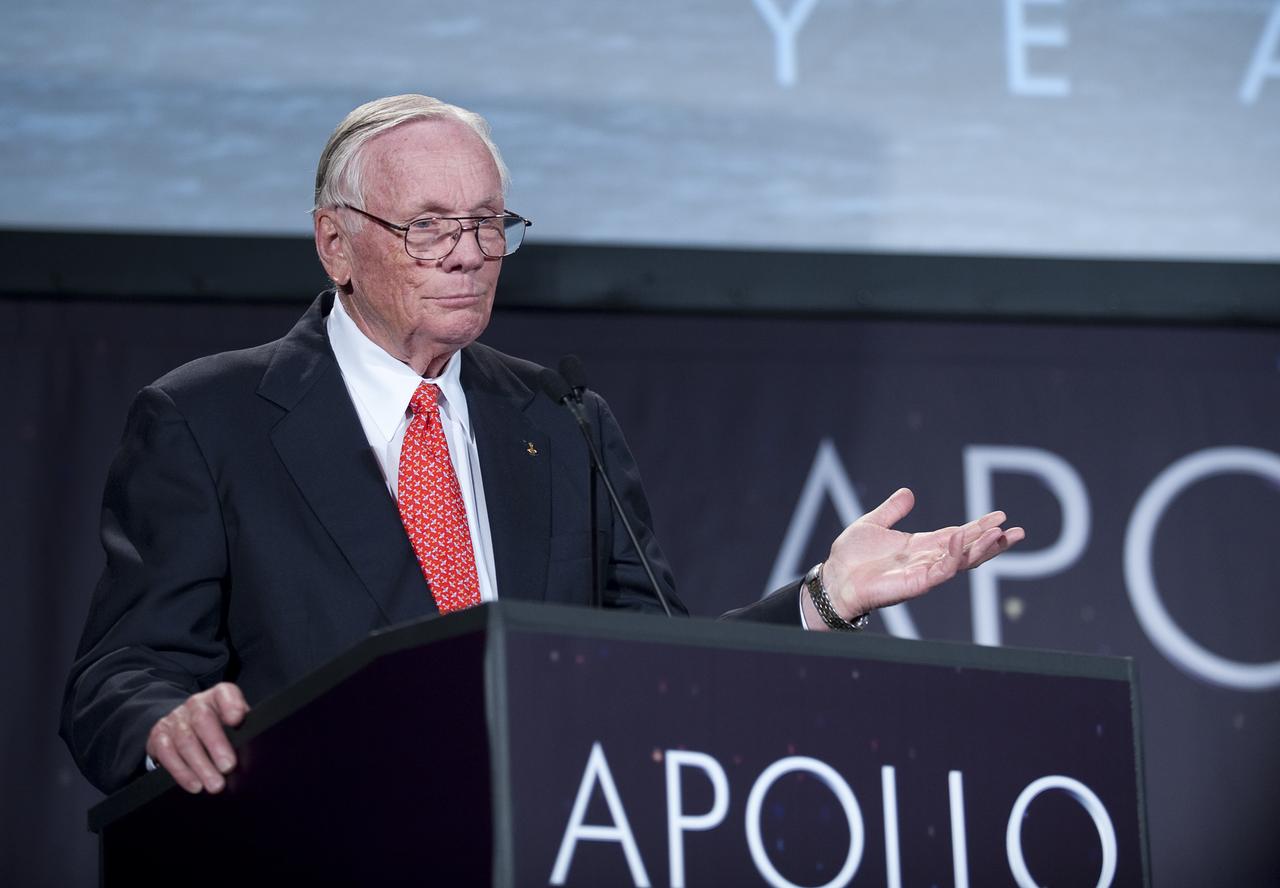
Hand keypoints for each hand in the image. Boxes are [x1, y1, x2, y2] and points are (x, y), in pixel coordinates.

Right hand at [146, 682, 249, 793]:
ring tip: (214, 784)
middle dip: (216, 745)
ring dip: (201, 766)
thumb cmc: (217, 728)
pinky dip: (182, 772)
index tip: (237, 719)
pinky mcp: (158, 736)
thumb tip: (255, 751)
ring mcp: (175, 719)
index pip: (224, 693)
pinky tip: (195, 785)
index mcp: (217, 697)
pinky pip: (167, 754)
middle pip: (203, 720)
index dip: (231, 704)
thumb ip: (242, 731)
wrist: (182, 727)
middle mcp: (195, 704)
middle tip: (228, 767)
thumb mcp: (232, 724)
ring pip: (185, 740)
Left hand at [811, 488, 1024, 626]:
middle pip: (968, 550)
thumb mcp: (873, 524)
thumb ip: (892, 510)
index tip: (1000, 517)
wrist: (834, 578)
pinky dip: (952, 556)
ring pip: (961, 561)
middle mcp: (927, 560)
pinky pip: (940, 570)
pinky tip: (960, 539)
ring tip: (1000, 535)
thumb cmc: (850, 556)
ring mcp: (924, 573)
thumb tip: (908, 493)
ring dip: (981, 549)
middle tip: (1017, 531)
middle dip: (993, 542)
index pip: (958, 535)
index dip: (979, 527)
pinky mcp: (916, 584)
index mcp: (921, 545)